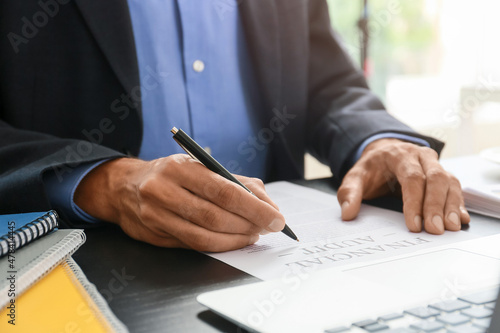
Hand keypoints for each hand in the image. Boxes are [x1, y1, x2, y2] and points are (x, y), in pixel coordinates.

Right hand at [74, 155, 284, 251]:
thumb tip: (268, 205)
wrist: (125, 187)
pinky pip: (192, 245)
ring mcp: (155, 215)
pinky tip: (232, 241)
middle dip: (249, 225)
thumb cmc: (172, 175)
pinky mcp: (153, 235)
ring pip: (204, 236)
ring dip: (235, 239)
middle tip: (268, 228)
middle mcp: (164, 190)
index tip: (276, 218)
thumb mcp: (202, 167)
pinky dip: (219, 246)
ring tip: (253, 235)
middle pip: (215, 216)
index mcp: (181, 167)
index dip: (254, 208)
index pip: (224, 191)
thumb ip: (237, 183)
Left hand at [337, 139, 469, 233]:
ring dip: (451, 206)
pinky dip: (459, 203)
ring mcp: (435, 164)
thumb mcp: (355, 177)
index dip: (414, 201)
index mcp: (399, 155)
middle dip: (436, 205)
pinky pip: (456, 187)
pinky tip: (460, 219)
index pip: (412, 176)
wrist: (383, 154)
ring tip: (450, 228)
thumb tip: (347, 213)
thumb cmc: (371, 168)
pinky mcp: (443, 175)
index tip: (414, 224)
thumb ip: (349, 193)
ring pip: (450, 182)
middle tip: (435, 230)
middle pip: (436, 178)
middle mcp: (421, 156)